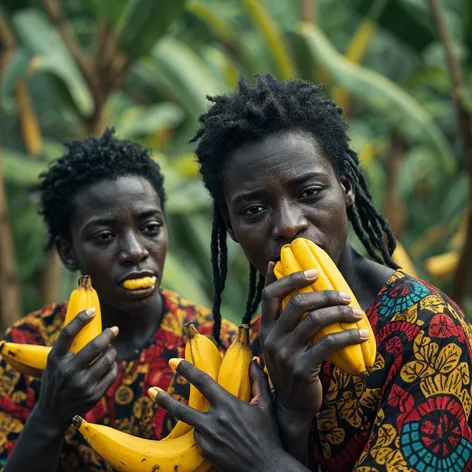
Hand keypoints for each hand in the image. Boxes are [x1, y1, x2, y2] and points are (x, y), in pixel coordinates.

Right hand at [35, 308, 118, 430]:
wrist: (52, 414)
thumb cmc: (56, 380)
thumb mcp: (54, 363)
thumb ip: (68, 348)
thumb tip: (91, 322)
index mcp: (55, 360)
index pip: (67, 334)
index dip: (80, 319)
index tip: (93, 310)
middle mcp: (67, 372)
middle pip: (94, 346)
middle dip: (108, 335)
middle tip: (114, 329)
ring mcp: (81, 385)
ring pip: (107, 360)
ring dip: (112, 351)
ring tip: (110, 350)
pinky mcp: (93, 395)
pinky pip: (112, 373)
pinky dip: (113, 366)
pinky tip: (110, 365)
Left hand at [150, 358, 286, 471]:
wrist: (266, 468)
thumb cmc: (268, 435)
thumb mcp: (265, 405)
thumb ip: (258, 380)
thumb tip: (255, 360)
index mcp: (228, 405)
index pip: (202, 381)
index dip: (186, 369)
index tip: (173, 361)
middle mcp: (214, 421)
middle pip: (180, 409)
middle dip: (163, 399)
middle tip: (151, 390)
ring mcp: (208, 439)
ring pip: (192, 425)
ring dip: (195, 421)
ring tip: (200, 421)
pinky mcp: (207, 454)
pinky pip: (200, 440)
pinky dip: (205, 436)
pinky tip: (220, 440)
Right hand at [260, 262, 368, 417]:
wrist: (291, 404)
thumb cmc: (292, 364)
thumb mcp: (282, 340)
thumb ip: (286, 316)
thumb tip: (289, 278)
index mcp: (266, 327)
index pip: (270, 294)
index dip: (290, 278)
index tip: (313, 271)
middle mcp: (271, 337)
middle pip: (296, 304)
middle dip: (324, 294)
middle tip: (345, 295)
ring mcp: (285, 353)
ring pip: (314, 321)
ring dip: (340, 313)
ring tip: (356, 312)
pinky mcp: (302, 368)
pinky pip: (328, 344)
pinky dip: (348, 336)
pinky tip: (361, 334)